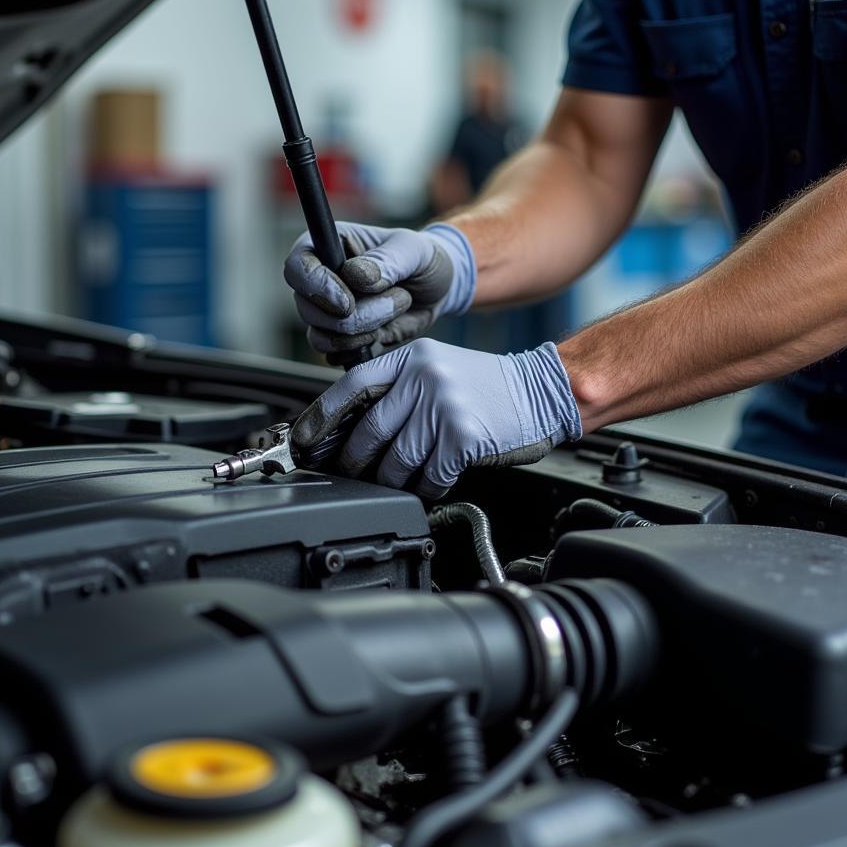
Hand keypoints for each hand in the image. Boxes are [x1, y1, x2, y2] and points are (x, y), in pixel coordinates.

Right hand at [283, 222, 475, 364]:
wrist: (439, 290)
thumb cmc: (423, 259)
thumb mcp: (414, 250)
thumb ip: (387, 260)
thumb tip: (354, 276)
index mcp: (327, 246)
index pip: (297, 267)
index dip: (316, 287)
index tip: (348, 302)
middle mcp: (319, 280)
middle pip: (308, 308)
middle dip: (356, 315)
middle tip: (399, 299)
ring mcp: (327, 311)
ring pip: (320, 335)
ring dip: (362, 332)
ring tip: (396, 310)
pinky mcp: (340, 338)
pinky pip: (332, 354)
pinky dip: (359, 350)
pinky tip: (384, 333)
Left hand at [292, 339, 581, 499]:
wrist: (542, 391)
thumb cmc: (486, 388)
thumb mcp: (436, 371)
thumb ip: (396, 391)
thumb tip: (349, 430)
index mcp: (410, 358)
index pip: (350, 387)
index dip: (320, 417)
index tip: (303, 442)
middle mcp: (423, 377)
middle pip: (367, 432)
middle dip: (354, 462)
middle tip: (351, 475)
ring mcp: (443, 406)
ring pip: (395, 462)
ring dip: (392, 481)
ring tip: (398, 481)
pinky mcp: (463, 436)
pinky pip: (428, 477)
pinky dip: (426, 488)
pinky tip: (432, 482)